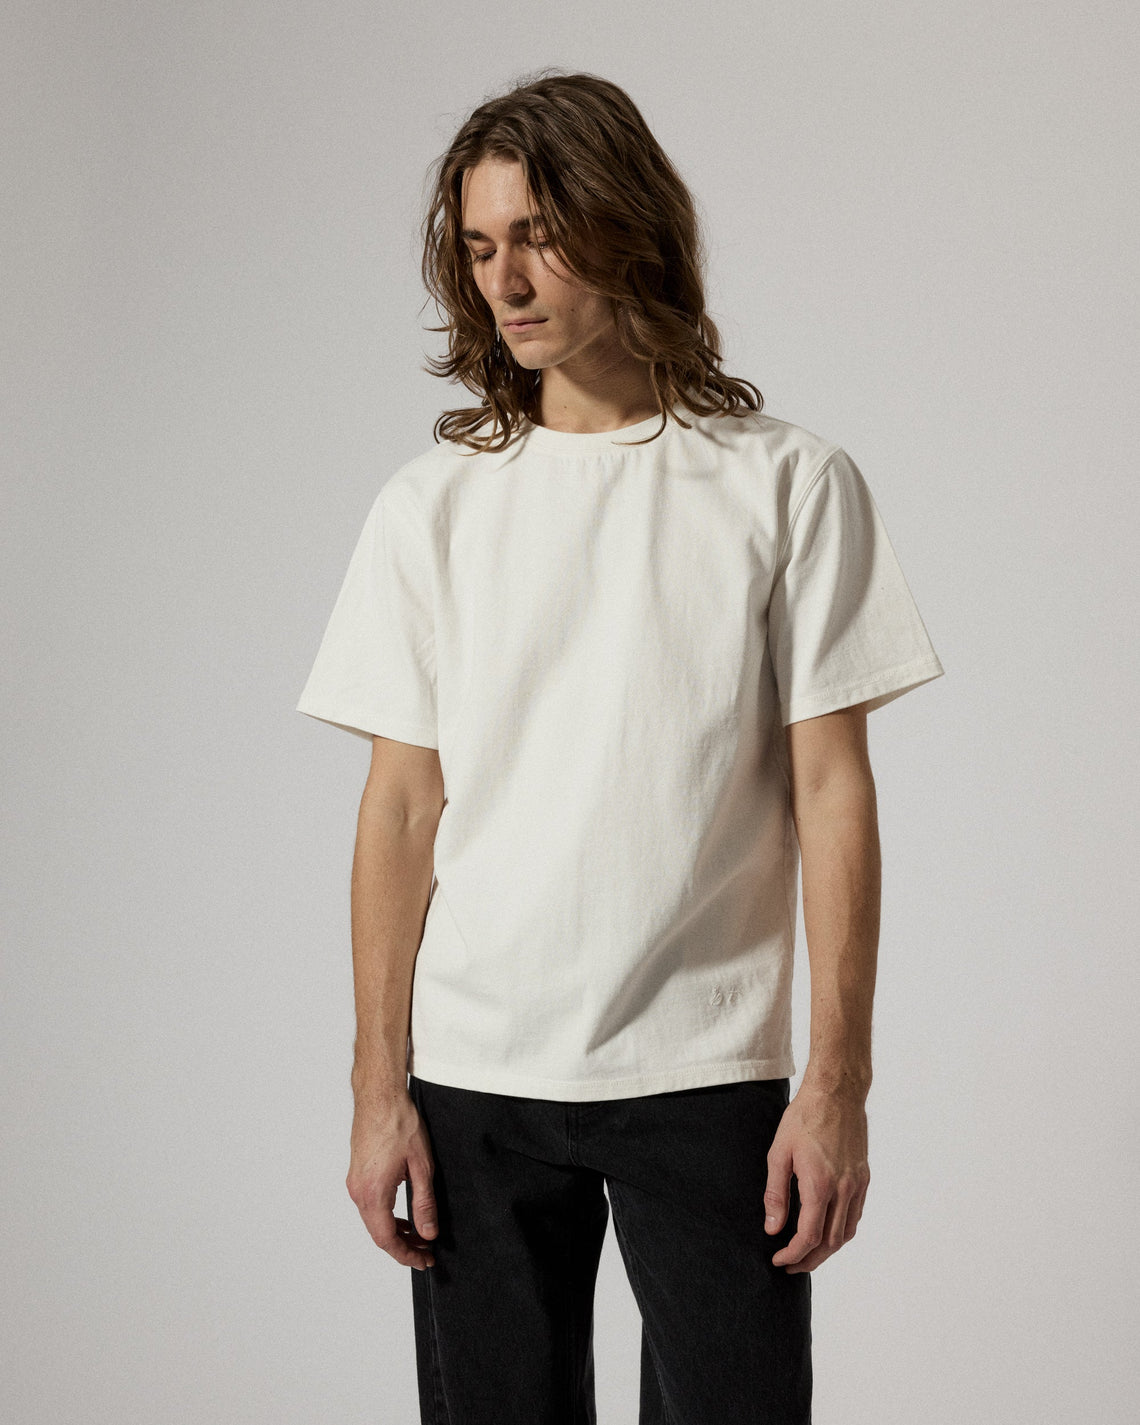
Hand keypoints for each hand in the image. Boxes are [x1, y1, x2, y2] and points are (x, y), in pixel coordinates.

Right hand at [346, 1092, 438, 1270]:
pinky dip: (386, 1216)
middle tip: (426, 1251)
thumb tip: (428, 1232)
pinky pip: (370, 1205)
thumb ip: (424, 1203)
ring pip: (373, 1220)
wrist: (380, 1096)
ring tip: (419, 1234)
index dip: (406, 1255)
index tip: (424, 1260)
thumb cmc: (400, 1123)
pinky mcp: (357, 1173)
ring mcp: (354, 1182)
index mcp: (373, 1193)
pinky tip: (403, 1214)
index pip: (387, 1239)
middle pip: (378, 1233)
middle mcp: (358, 1191)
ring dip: (395, 1231)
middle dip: (403, 1246)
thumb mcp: (421, 1166)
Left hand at [764, 1083, 869, 1272]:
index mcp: (819, 1186)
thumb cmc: (803, 1119)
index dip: (793, 1254)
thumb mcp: (779, 1153)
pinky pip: (855, 1216)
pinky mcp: (863, 1178)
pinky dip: (842, 1231)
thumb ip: (776, 1194)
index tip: (778, 1260)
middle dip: (810, 1260)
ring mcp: (856, 1185)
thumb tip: (772, 1228)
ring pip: (846, 1233)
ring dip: (827, 1250)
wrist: (836, 1094)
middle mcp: (843, 1190)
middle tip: (791, 1265)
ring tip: (807, 1254)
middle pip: (830, 1243)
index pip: (808, 1237)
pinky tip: (827, 1231)